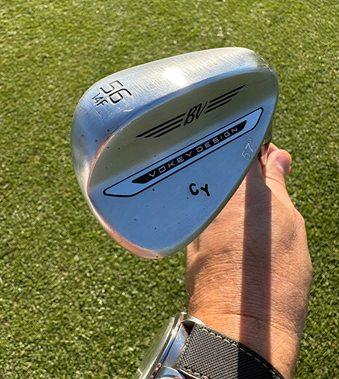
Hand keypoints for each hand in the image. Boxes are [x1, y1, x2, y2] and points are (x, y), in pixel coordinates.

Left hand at [185, 144, 310, 377]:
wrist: (241, 324)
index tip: (266, 151)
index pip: (236, 144)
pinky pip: (198, 213)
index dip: (252, 146)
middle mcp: (203, 195)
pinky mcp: (183, 237)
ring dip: (224, 191)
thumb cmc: (273, 278)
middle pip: (217, 166)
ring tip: (249, 213)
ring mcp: (190, 217)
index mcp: (234, 183)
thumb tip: (275, 157)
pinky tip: (232, 229)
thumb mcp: (288, 223)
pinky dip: (213, 213)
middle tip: (263, 179)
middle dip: (237, 168)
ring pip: (206, 190)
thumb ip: (276, 185)